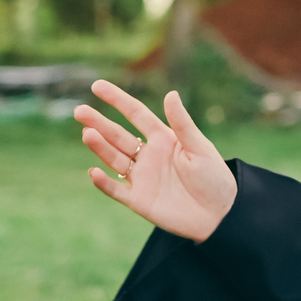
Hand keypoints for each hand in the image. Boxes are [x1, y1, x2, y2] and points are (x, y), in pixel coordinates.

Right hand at [74, 82, 236, 242]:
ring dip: (100, 147)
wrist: (220, 215)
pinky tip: (93, 171)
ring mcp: (142, 177)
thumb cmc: (214, 178)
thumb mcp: (200, 147)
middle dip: (99, 123)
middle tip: (80, 111)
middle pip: (118, 135)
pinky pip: (116, 190)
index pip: (135, 114)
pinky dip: (104, 182)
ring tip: (87, 133)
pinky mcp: (139, 200)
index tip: (96, 85)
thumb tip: (170, 94)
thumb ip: (182, 123)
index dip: (117, 99)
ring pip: (115, 158)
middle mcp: (148, 155)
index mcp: (163, 138)